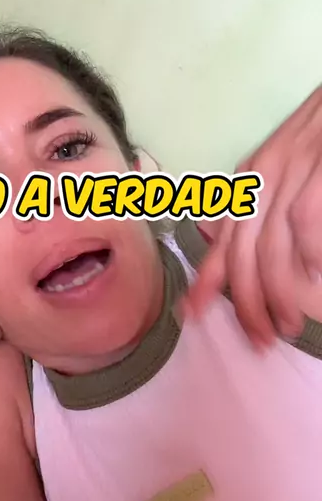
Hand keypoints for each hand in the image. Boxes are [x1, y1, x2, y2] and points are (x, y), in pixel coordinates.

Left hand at [184, 85, 321, 346]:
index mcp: (254, 176)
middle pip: (243, 253)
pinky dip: (310, 256)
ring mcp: (295, 172)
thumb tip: (223, 236)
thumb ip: (260, 200)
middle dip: (246, 303)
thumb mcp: (286, 162)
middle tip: (260, 338)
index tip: (191, 315)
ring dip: (278, 294)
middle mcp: (265, 176)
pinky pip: (305, 224)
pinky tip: (316, 277)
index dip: (205, 279)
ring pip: (272, 248)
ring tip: (288, 325)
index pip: (224, 237)